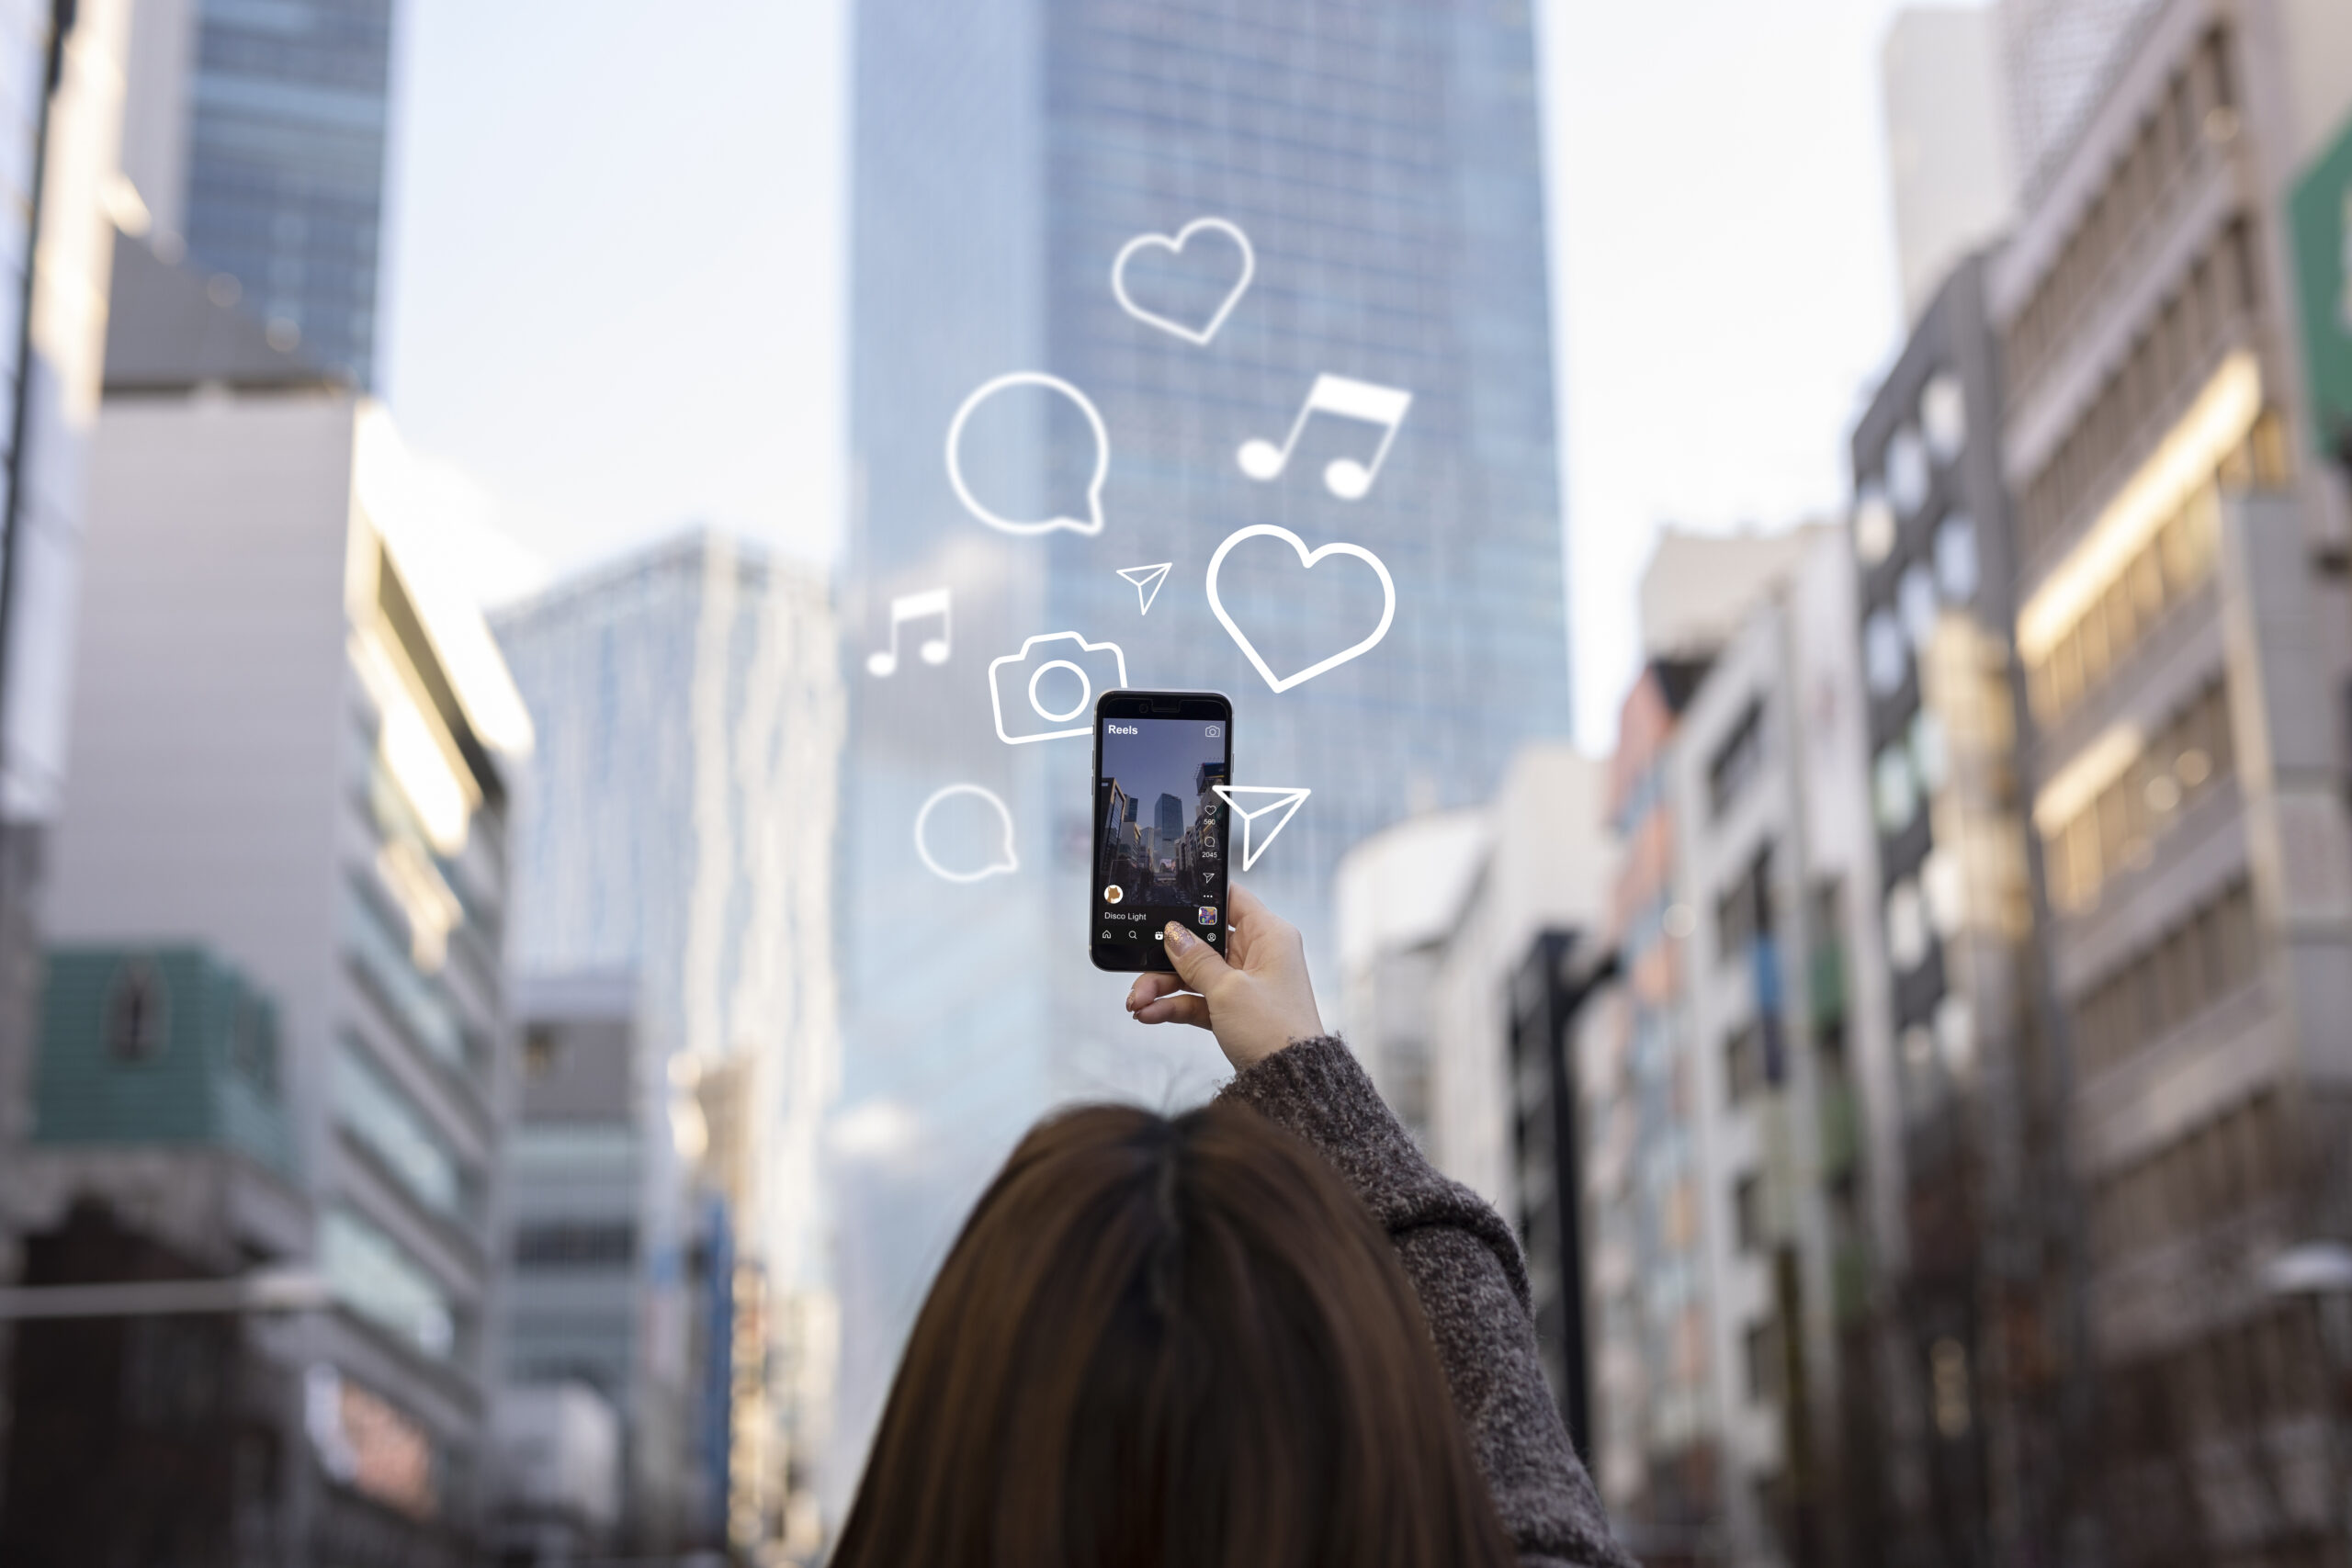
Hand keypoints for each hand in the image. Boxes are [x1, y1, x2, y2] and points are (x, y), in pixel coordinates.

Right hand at [1124, 885, 1323, 1071]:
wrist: (1289, 1082)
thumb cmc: (1274, 1029)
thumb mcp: (1228, 989)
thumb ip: (1196, 959)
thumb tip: (1174, 933)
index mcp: (1269, 935)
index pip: (1232, 899)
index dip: (1200, 900)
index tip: (1167, 906)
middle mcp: (1259, 954)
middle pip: (1203, 941)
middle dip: (1167, 958)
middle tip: (1138, 968)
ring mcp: (1245, 983)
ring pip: (1195, 973)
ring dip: (1163, 986)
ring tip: (1136, 1002)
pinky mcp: (1234, 1010)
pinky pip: (1198, 999)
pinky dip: (1174, 1006)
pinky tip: (1149, 1014)